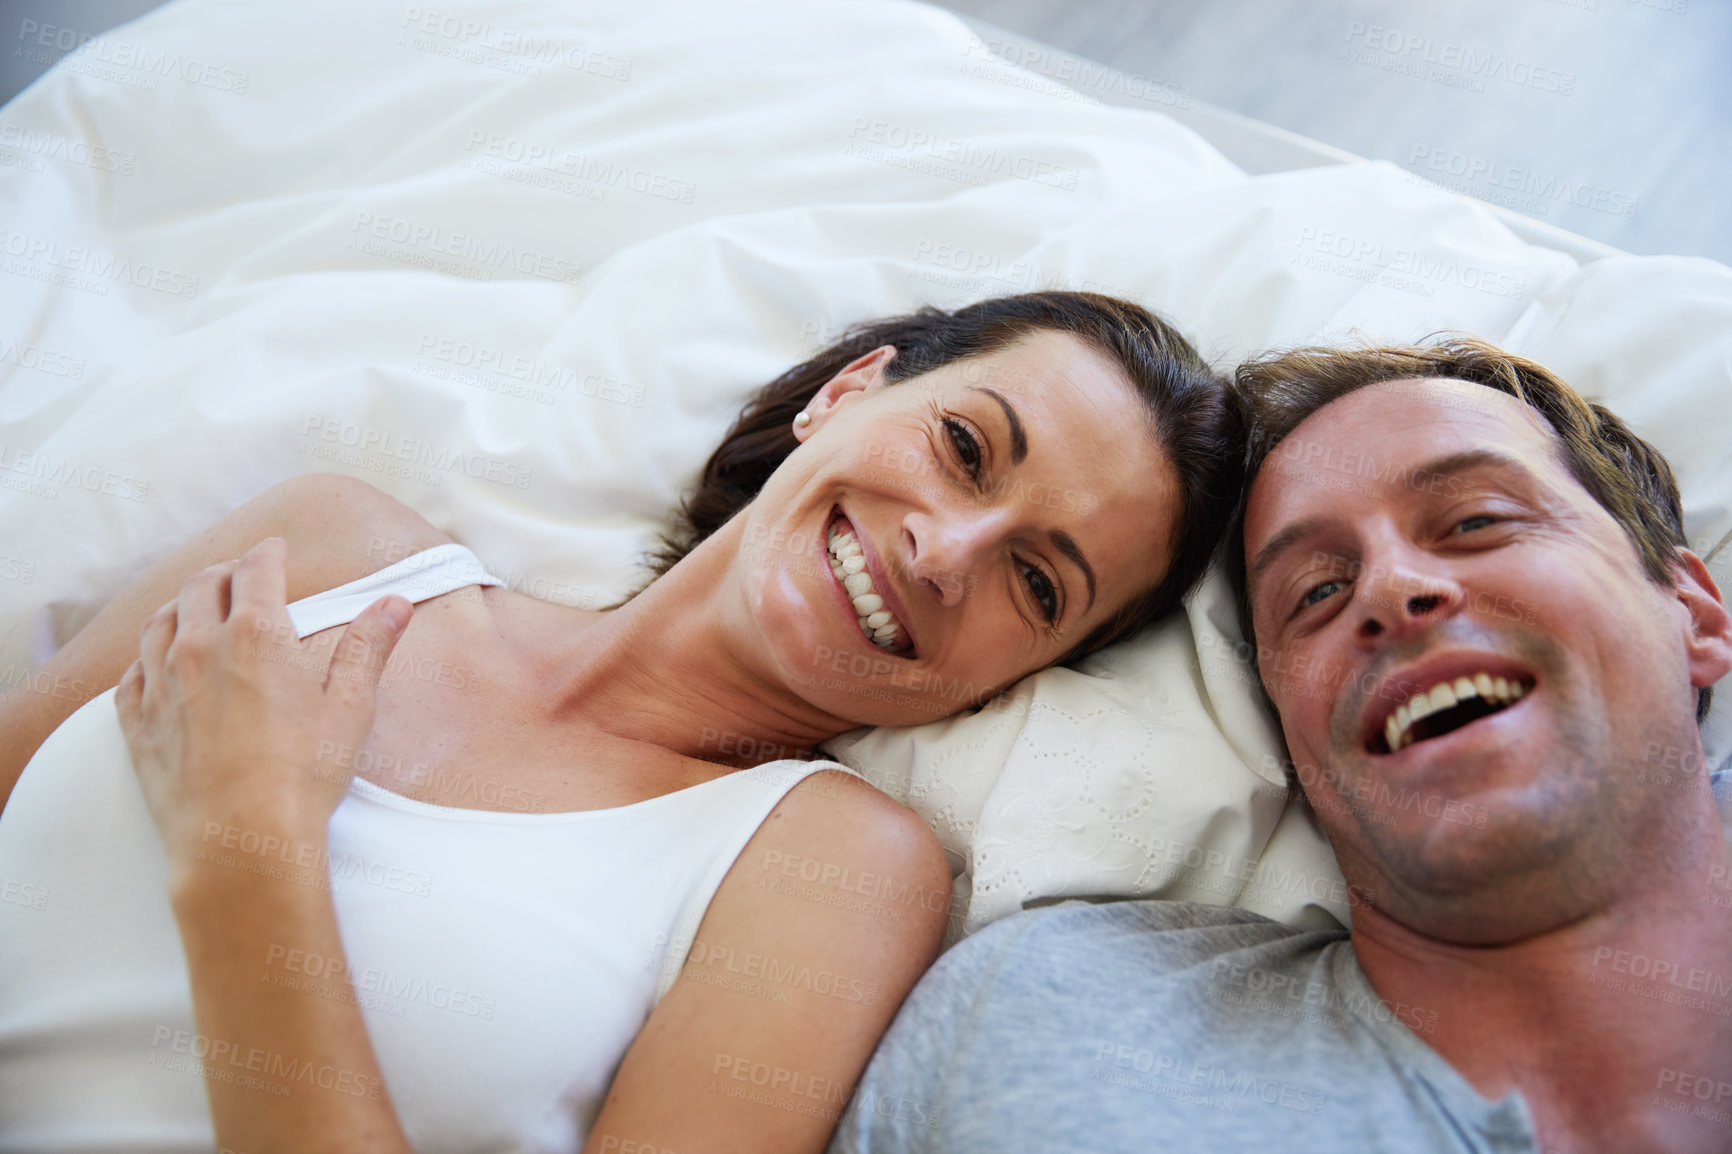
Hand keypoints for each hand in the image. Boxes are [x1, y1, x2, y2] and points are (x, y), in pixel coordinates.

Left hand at [115, 537, 411, 885]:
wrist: (242, 843)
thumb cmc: (303, 778)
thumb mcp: (351, 708)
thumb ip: (369, 648)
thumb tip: (394, 605)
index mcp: (257, 635)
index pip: (255, 570)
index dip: (268, 554)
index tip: (275, 550)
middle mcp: (200, 648)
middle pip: (200, 587)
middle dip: (223, 574)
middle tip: (238, 576)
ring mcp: (162, 685)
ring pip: (158, 623)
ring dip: (179, 607)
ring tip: (194, 609)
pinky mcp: (139, 724)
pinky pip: (131, 674)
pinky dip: (145, 658)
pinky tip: (155, 664)